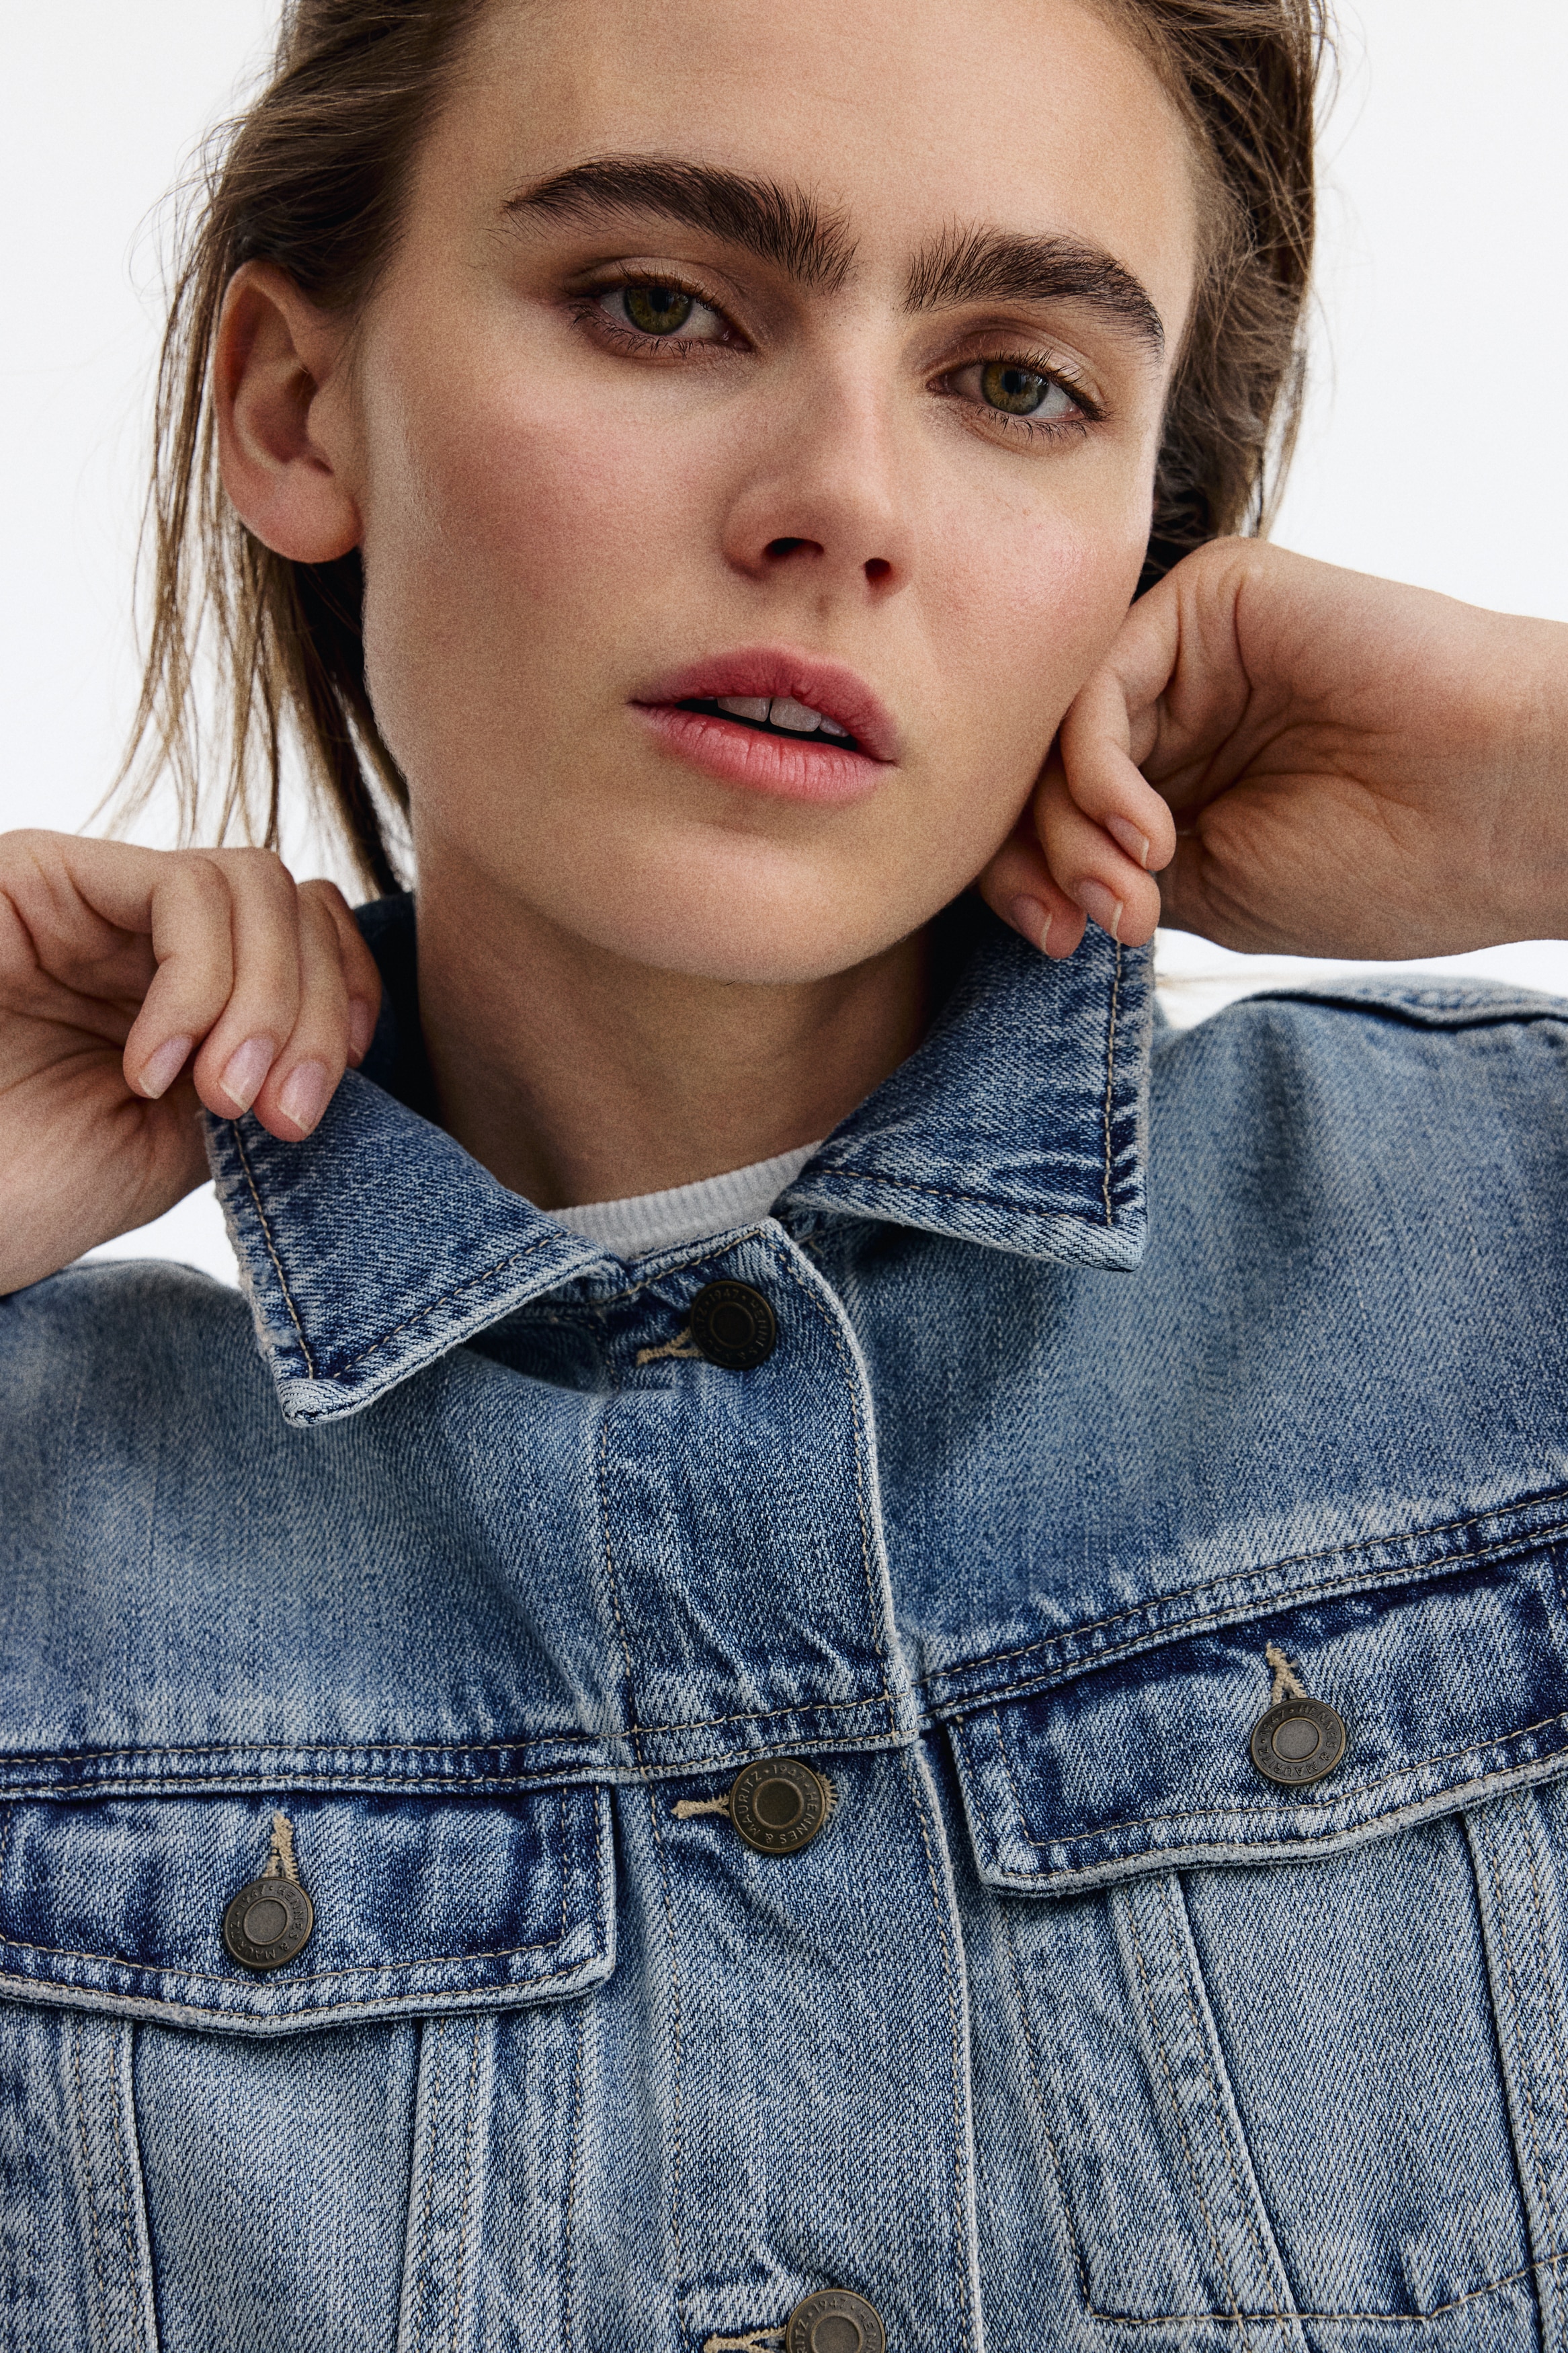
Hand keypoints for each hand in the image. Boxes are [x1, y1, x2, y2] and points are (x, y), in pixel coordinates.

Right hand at [0, 834, 380, 1293]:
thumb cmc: (41, 1185)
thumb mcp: (190, 1132)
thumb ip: (267, 1066)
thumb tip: (358, 1029)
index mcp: (189, 974)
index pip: (314, 926)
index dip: (348, 996)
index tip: (324, 1093)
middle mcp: (144, 919)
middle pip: (295, 902)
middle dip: (312, 1014)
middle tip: (278, 1115)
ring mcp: (95, 889)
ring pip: (253, 882)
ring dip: (263, 1002)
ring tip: (217, 1096)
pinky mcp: (39, 872)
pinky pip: (178, 888)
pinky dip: (198, 986)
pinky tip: (151, 1067)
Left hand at [980, 538, 1567, 960]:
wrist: (1509, 812)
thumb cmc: (1388, 865)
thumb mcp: (1211, 891)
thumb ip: (1110, 865)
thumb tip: (1012, 872)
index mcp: (1177, 770)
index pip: (1048, 811)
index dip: (1023, 881)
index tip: (1056, 949)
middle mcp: (1176, 699)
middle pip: (1034, 767)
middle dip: (1034, 862)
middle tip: (1074, 931)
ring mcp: (1192, 646)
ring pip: (1056, 730)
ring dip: (1069, 830)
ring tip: (1131, 895)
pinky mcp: (1217, 597)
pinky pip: (1100, 683)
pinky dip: (1098, 772)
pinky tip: (1153, 838)